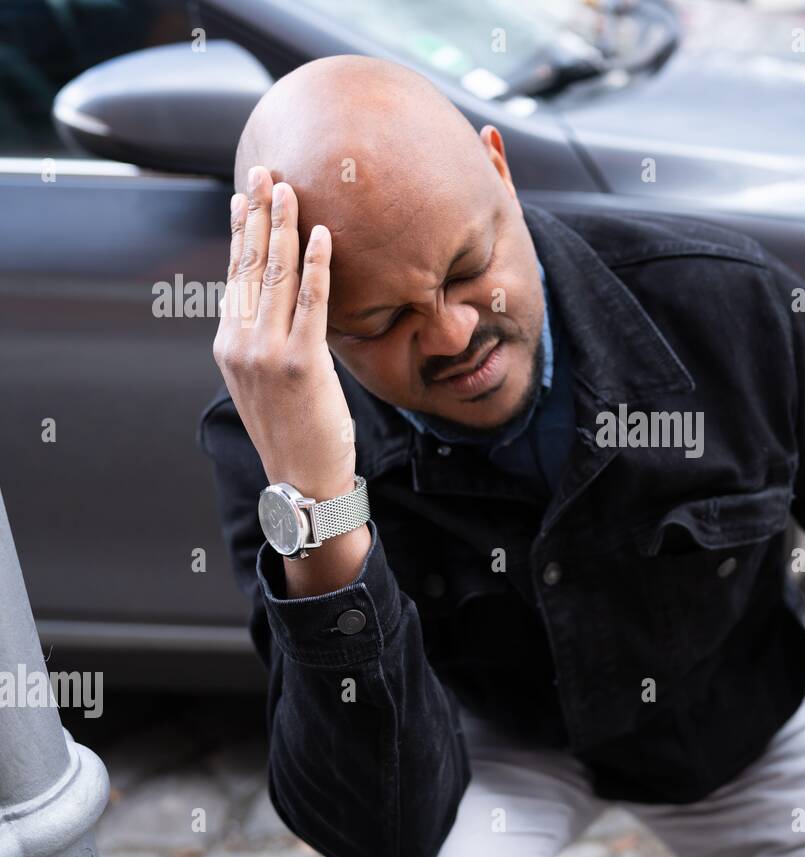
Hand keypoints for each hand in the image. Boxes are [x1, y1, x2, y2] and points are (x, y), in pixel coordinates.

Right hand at [213, 166, 356, 501]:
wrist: (303, 483)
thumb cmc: (295, 433)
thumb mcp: (267, 383)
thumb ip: (269, 342)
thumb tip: (288, 306)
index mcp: (230, 344)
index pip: (234, 276)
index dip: (241, 232)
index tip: (245, 196)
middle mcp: (240, 343)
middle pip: (249, 266)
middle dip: (258, 214)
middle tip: (266, 172)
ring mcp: (267, 352)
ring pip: (275, 277)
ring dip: (283, 228)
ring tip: (290, 188)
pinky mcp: (301, 363)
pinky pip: (312, 304)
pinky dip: (318, 266)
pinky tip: (322, 235)